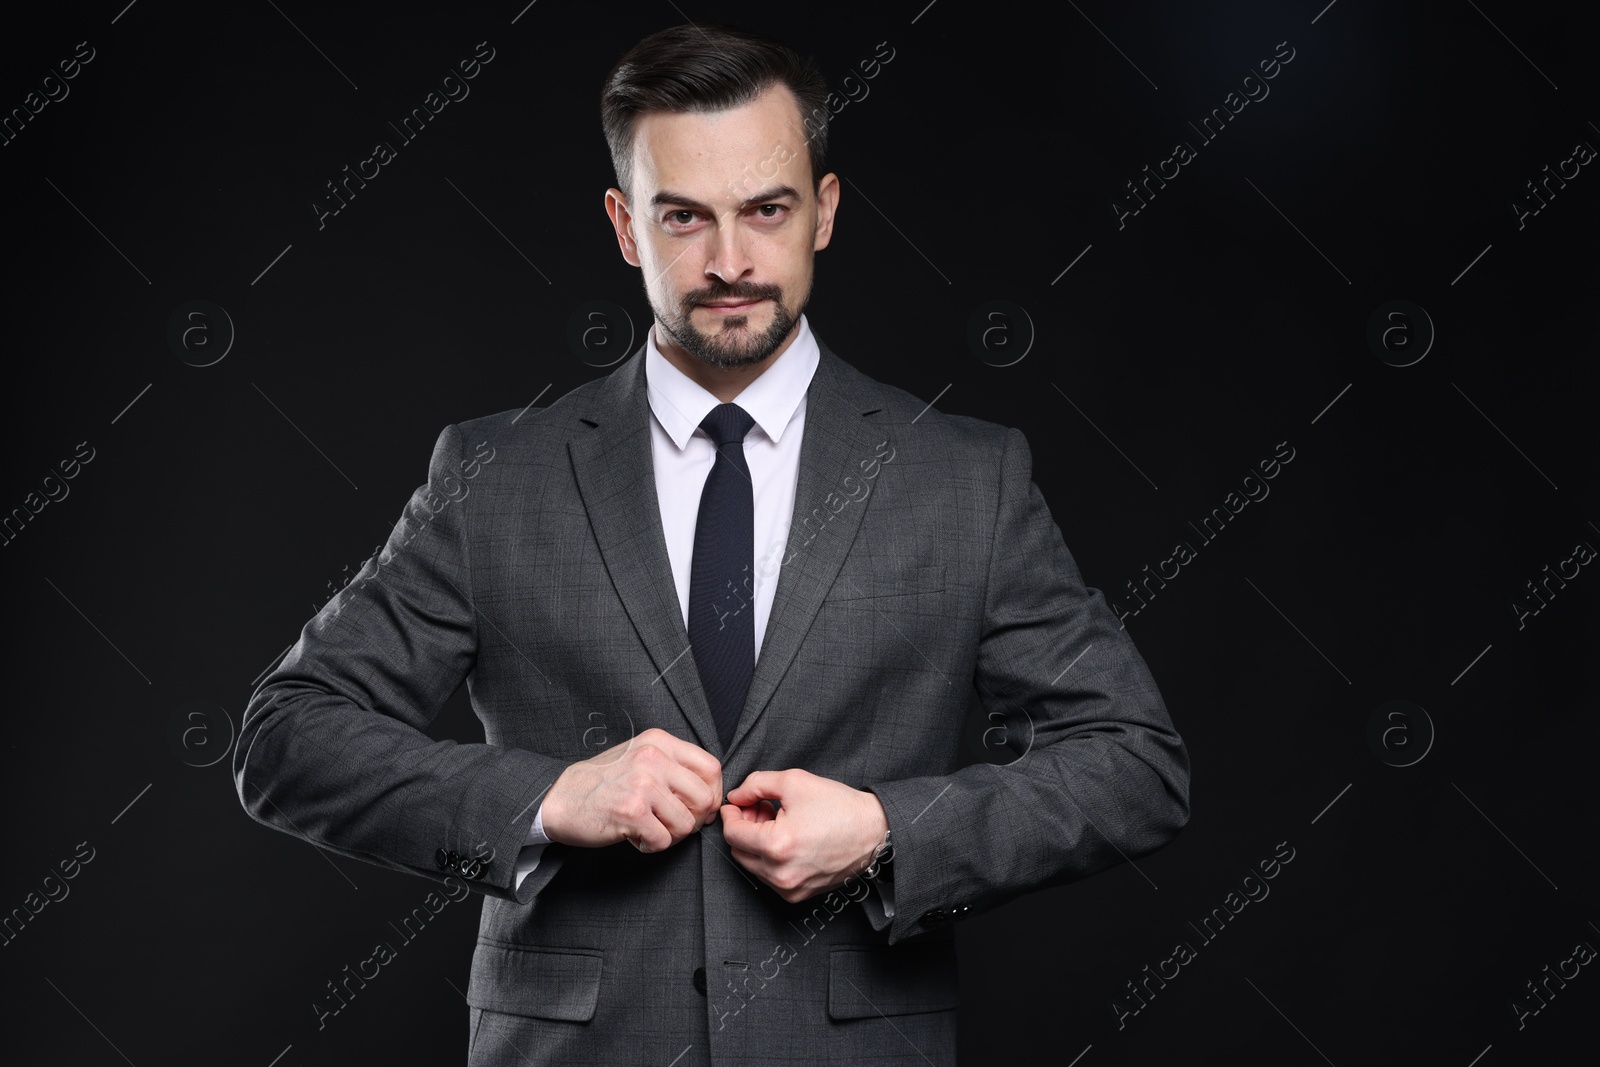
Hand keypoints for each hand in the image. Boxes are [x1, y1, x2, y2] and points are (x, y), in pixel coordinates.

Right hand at [541, 727, 722, 851]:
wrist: (561, 798)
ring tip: (649, 829)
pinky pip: (663, 841)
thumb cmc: (604, 783)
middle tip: (673, 824)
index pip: (711, 767)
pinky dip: (651, 846)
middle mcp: (653, 758)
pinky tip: (634, 836)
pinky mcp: (631, 811)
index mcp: (659, 742)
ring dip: (671, 836)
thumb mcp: (640, 757)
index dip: (713, 794)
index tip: (699, 809)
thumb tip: (712, 795)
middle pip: (706, 798)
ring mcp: (642, 784)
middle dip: (695, 820)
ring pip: (686, 824)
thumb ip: (674, 767)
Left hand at [720, 769, 887, 903]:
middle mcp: (780, 873)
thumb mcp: (793, 781)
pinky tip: (788, 840)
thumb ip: (756, 785)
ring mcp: (789, 889)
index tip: (738, 803)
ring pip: (752, 866)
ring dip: (756, 844)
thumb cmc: (838, 806)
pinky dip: (770, 859)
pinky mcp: (798, 895)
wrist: (873, 831)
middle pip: (738, 851)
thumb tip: (735, 797)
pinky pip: (769, 877)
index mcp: (776, 845)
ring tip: (777, 823)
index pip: (732, 833)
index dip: (731, 814)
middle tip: (760, 809)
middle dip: (744, 828)